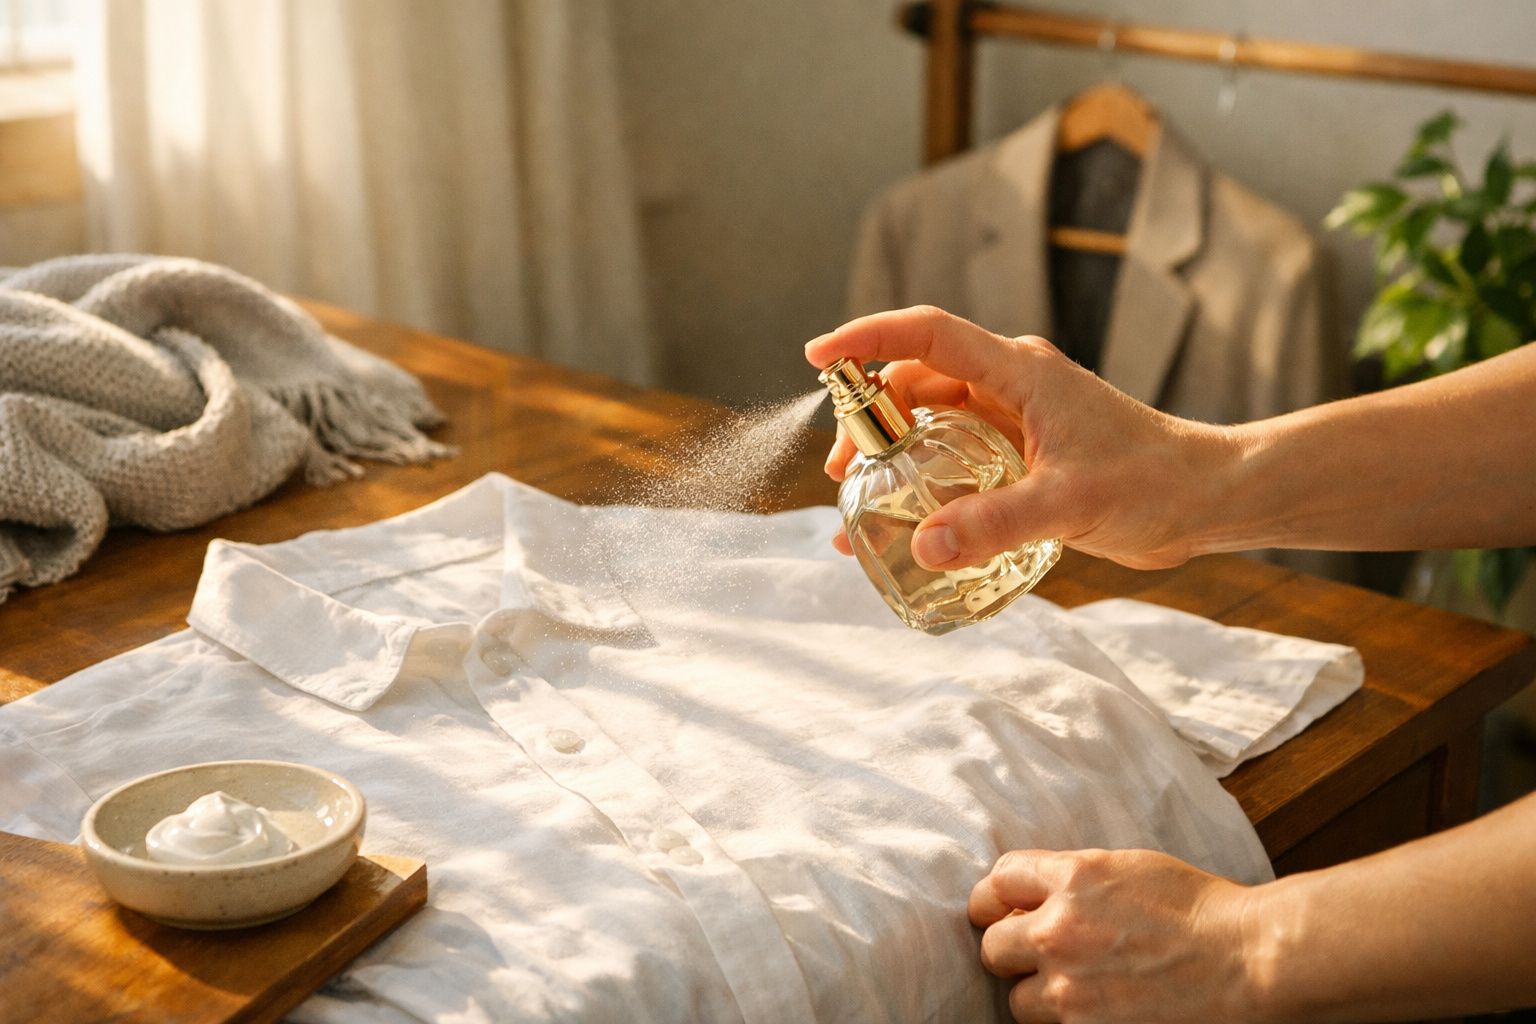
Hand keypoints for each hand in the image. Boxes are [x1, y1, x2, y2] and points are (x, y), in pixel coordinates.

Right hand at [804, 306, 1237, 570]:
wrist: (1206, 499)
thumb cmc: (1154, 483)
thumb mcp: (1069, 503)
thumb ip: (994, 524)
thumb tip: (922, 549)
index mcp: (1018, 371)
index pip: (927, 335)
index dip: (867, 338)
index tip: (818, 356)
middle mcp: (1009, 386)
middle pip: (914, 383)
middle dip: (869, 420)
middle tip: (844, 473)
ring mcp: (1014, 421)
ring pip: (930, 424)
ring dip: (892, 456)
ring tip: (860, 507)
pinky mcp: (1022, 457)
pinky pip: (955, 461)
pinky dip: (924, 486)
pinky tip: (910, 530)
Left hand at [969, 848, 1266, 1023]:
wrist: (1250, 962)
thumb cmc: (1202, 911)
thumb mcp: (1130, 870)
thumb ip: (1074, 880)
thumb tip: (1032, 896)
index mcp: (1072, 878)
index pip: (998, 881)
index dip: (994, 899)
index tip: (997, 911)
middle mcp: (1059, 930)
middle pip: (993, 946)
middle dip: (1011, 950)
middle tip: (1033, 957)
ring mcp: (1070, 987)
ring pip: (1017, 1000)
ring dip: (1038, 996)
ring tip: (1076, 991)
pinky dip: (1067, 1022)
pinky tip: (1096, 1010)